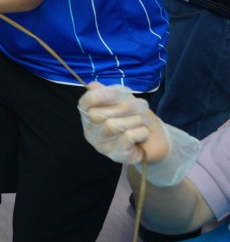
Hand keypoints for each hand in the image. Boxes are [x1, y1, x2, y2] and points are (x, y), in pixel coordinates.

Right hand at [78, 82, 201, 185]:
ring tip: (143, 121)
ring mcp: (103, 146)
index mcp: (90, 117)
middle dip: (124, 107)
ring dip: (135, 120)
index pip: (84, 104)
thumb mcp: (125, 102)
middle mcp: (92, 132)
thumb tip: (92, 85)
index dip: (99, 96)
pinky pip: (128, 137)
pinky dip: (141, 132)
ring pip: (114, 125)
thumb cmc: (137, 119)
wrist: (157, 142)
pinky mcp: (117, 156)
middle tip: (140, 106)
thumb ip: (110, 93)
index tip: (120, 92)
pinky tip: (143, 134)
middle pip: (97, 115)